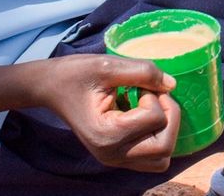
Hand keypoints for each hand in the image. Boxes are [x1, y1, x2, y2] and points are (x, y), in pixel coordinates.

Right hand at [39, 54, 180, 171]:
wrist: (50, 88)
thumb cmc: (75, 74)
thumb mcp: (108, 65)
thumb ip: (143, 72)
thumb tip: (172, 84)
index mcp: (106, 134)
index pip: (155, 120)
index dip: (155, 96)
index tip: (137, 85)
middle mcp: (111, 154)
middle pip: (164, 147)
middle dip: (169, 116)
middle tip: (154, 95)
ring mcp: (114, 159)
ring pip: (162, 158)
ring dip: (166, 131)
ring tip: (152, 109)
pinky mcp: (117, 156)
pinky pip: (152, 158)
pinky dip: (157, 138)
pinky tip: (144, 117)